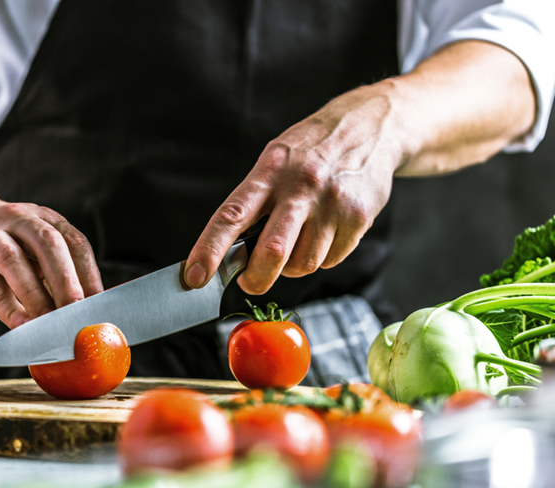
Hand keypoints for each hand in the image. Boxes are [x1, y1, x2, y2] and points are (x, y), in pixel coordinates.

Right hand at [0, 196, 103, 328]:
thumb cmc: (1, 240)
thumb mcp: (31, 243)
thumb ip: (53, 270)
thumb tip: (82, 313)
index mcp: (45, 218)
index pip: (75, 243)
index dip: (90, 274)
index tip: (100, 305)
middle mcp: (20, 220)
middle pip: (49, 245)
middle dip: (67, 281)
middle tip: (78, 313)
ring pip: (14, 261)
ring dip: (36, 296)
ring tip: (50, 324)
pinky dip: (7, 308)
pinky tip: (21, 326)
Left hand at [184, 83, 402, 294]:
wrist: (370, 127)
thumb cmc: (310, 151)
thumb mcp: (273, 162)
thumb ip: (252, 204)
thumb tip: (227, 254)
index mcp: (269, 171)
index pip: (231, 216)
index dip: (209, 250)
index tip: (194, 277)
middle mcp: (300, 186)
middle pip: (272, 252)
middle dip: (256, 279)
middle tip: (250, 283)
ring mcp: (331, 203)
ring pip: (303, 264)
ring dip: (293, 267)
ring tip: (298, 241)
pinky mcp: (358, 217)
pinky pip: (330, 261)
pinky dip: (322, 258)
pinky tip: (325, 232)